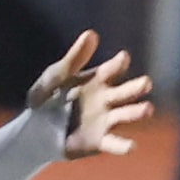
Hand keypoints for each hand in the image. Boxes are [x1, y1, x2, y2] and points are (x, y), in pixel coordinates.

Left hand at [28, 29, 153, 158]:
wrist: (33, 130)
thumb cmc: (47, 98)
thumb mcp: (55, 77)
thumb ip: (73, 59)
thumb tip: (91, 33)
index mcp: (98, 80)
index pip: (113, 69)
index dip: (118, 64)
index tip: (122, 58)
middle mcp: (108, 99)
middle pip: (126, 92)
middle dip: (137, 87)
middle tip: (146, 83)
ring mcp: (106, 120)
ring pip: (126, 115)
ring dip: (137, 112)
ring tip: (147, 109)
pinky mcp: (99, 141)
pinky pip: (114, 143)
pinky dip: (123, 145)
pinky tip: (131, 145)